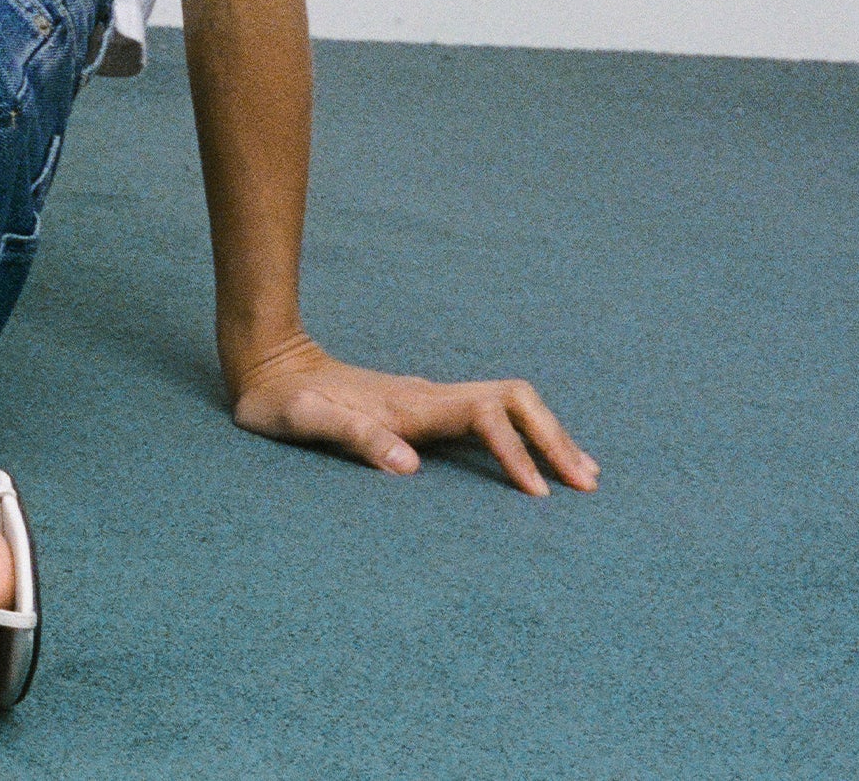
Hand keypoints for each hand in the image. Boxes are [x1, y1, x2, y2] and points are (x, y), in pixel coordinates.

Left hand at [228, 332, 597, 496]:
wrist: (271, 365)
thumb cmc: (280, 401)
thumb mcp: (301, 420)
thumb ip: (352, 436)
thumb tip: (410, 465)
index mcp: (408, 405)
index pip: (483, 417)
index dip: (513, 452)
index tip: (536, 493)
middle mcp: (429, 397)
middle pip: (514, 401)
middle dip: (553, 439)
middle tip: (587, 484)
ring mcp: (432, 400)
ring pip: (510, 406)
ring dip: (548, 436)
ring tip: (584, 475)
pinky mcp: (429, 410)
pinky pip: (494, 418)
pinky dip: (527, 436)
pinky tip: (541, 462)